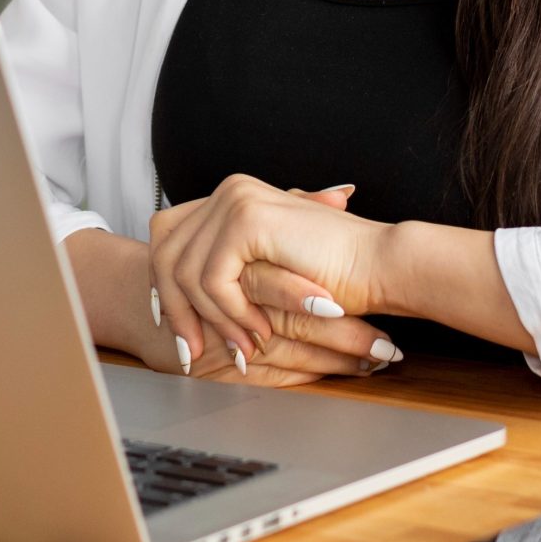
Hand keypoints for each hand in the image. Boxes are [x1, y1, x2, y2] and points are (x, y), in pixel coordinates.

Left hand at [149, 177, 400, 379]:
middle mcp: (229, 190)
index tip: (174, 325)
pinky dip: (231, 315)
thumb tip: (173, 303)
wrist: (379, 266)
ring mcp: (236, 200)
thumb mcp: (268, 268)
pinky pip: (213, 281)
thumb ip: (230, 268)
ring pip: (184, 273)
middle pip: (164, 252)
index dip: (161, 283)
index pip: (168, 235)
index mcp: (232, 195)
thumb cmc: (335, 272)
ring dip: (211, 321)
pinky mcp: (247, 221)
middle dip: (174, 310)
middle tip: (190, 351)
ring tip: (240, 348)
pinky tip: (257, 332)